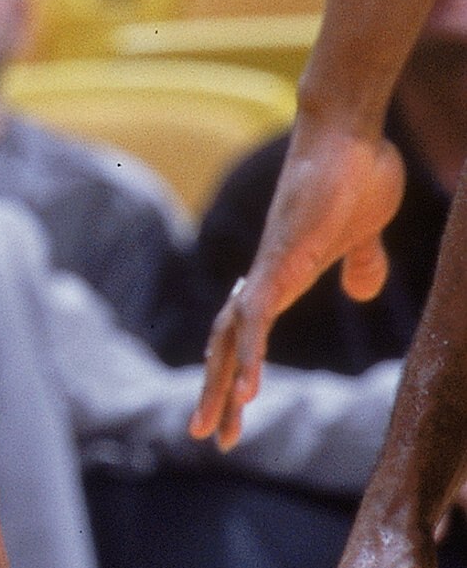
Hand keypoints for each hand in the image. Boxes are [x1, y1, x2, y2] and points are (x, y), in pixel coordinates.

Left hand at [193, 111, 405, 449]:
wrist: (348, 131)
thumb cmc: (355, 173)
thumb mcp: (362, 234)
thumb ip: (359, 262)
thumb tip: (358, 291)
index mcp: (283, 275)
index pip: (248, 333)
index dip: (238, 372)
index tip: (233, 411)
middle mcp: (267, 275)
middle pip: (229, 343)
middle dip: (216, 391)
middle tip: (205, 435)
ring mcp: (270, 267)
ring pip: (234, 337)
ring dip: (224, 383)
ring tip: (216, 427)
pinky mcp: (281, 258)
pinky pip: (258, 315)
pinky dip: (249, 352)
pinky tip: (247, 387)